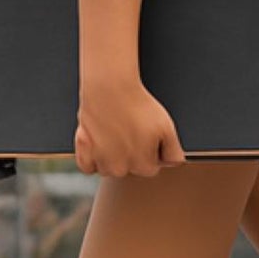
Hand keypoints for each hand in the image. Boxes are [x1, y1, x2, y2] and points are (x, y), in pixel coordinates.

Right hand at [73, 79, 188, 178]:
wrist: (110, 88)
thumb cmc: (138, 106)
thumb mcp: (167, 127)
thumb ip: (173, 151)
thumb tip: (174, 163)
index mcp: (143, 166)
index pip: (150, 167)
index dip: (150, 151)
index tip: (146, 136)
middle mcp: (121, 170)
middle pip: (128, 169)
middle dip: (130, 154)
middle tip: (129, 130)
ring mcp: (102, 162)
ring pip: (108, 168)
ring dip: (110, 156)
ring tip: (114, 131)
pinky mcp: (84, 153)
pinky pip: (87, 165)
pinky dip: (91, 156)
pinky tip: (99, 140)